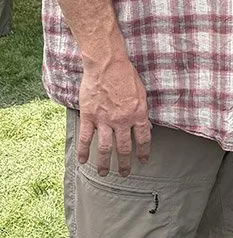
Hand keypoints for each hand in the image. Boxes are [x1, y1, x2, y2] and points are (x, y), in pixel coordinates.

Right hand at [77, 52, 151, 175]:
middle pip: (123, 148)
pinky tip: (83, 161)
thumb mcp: (142, 93)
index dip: (143, 152)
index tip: (143, 160)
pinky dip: (84, 151)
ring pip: (104, 148)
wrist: (107, 64)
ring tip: (104, 173)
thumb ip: (141, 111)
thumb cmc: (126, 75)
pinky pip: (86, 138)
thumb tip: (145, 126)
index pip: (143, 139)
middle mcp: (122, 121)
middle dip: (124, 163)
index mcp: (137, 114)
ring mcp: (104, 120)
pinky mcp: (89, 116)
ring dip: (104, 163)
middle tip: (124, 173)